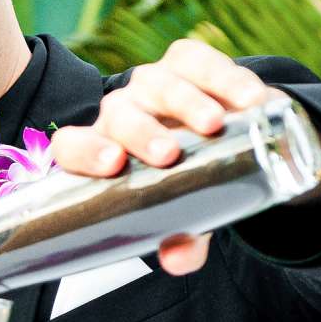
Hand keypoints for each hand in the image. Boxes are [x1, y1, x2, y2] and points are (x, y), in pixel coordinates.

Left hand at [49, 37, 273, 277]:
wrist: (228, 138)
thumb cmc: (187, 179)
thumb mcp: (183, 212)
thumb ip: (179, 236)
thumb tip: (180, 260)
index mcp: (104, 150)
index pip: (72, 145)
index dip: (85, 152)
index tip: (114, 165)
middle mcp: (122, 112)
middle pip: (118, 113)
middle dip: (141, 132)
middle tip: (169, 154)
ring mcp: (152, 83)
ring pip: (159, 83)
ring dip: (186, 102)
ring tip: (215, 124)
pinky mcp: (187, 61)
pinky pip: (199, 61)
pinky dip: (224, 77)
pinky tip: (248, 98)